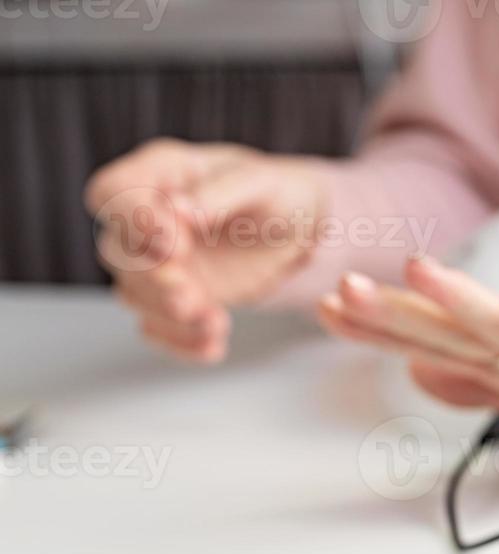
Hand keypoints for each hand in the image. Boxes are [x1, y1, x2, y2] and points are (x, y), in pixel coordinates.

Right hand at [86, 139, 327, 362]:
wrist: (299, 230)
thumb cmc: (275, 192)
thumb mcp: (260, 182)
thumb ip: (220, 192)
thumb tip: (180, 211)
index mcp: (158, 174)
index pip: (111, 193)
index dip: (131, 221)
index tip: (174, 245)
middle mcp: (147, 220)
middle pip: (118, 251)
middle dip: (152, 278)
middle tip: (188, 294)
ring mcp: (157, 262)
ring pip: (135, 293)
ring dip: (169, 315)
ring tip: (215, 323)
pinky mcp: (175, 297)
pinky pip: (158, 326)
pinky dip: (181, 341)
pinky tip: (213, 347)